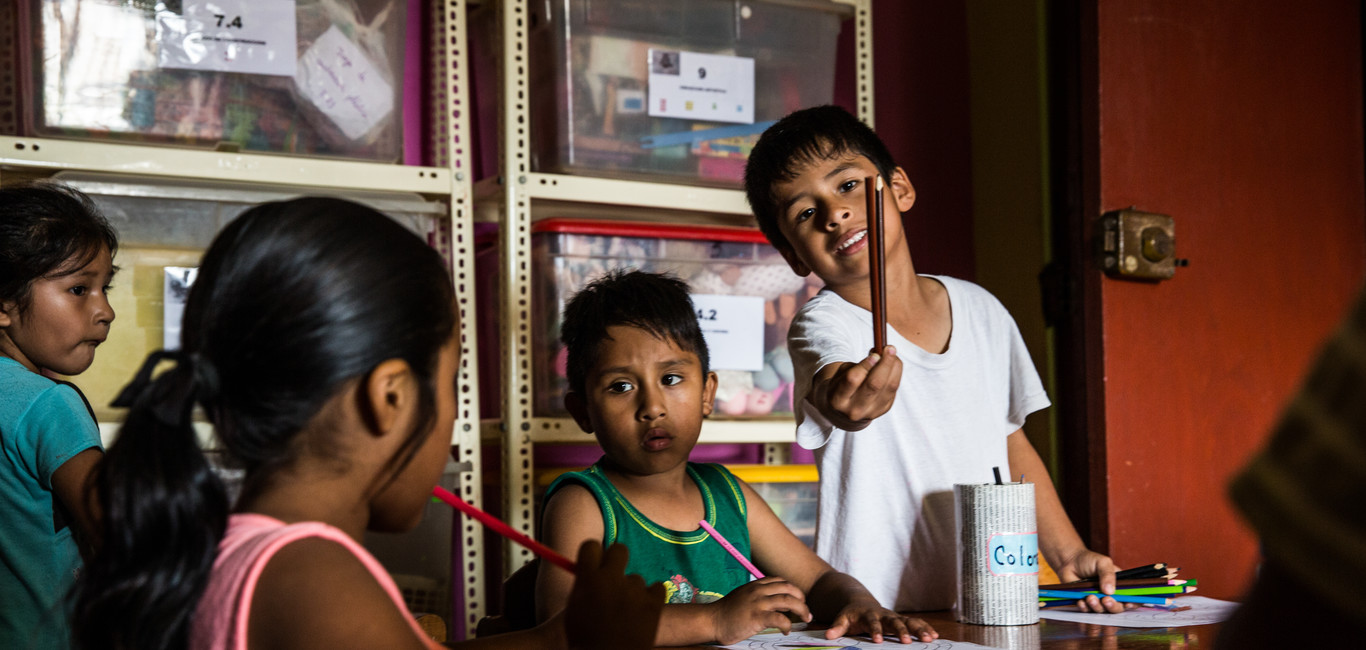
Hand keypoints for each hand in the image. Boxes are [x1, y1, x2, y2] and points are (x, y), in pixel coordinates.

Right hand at [563, 541, 663, 648]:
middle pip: (618, 549)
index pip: (591, 546)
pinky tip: (642, 613)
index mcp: (587, 579)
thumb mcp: (573, 610)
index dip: (593, 554)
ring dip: (632, 590)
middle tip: (614, 574)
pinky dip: (651, 598)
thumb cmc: (586, 640)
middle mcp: (612, 578)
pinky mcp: (654, 601)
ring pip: (636, 578)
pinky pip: (656, 588)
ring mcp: (635, 589)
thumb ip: (582, 586)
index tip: (595, 563)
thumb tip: (587, 570)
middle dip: (617, 559)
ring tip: (625, 614)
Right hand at [710, 577, 810, 644]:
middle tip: (806, 610)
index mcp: (755, 585)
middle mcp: (758, 591)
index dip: (793, 589)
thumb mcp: (743, 597)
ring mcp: (758, 603)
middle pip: (788, 588)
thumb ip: (759, 597)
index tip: (798, 599)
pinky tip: (787, 630)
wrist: (712, 621)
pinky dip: (787, 625)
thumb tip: (778, 605)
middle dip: (801, 599)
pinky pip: (780, 619)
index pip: (780, 581)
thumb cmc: (727, 612)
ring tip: (805, 618)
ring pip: (788, 601)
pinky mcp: (757, 617)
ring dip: (801, 610)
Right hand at [817, 347, 901, 429]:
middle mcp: (854, 410)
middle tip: (890, 349)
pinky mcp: (883, 410)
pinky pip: (894, 390)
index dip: (865, 365)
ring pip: (889, 387)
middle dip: (885, 363)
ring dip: (894, 367)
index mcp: (838, 400)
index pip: (853, 379)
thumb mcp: (841, 375)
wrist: (845, 410)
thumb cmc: (843, 386)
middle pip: (875, 384)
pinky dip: (896, 375)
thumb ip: (858, 366)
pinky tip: (892, 367)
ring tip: (892, 355)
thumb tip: (879, 355)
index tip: (874, 353)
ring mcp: (870, 412)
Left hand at [823, 599, 937, 643]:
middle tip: (907, 642)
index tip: (877, 640)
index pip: (872, 623)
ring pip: (909, 621)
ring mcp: (894, 617)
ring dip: (919, 629)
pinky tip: (935, 635)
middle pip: (894, 622)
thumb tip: (828, 636)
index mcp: (869, 615)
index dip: (875, 631)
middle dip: (901, 631)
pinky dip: (925, 628)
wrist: (860, 602)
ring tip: (930, 638)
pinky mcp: (901, 620)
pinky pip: (915, 623)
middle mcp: (884, 615)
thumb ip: (837, 627)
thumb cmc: (852, 615)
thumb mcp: (843, 619)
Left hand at [1054, 549, 1132, 613]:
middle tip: (1106, 600)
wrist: (1070, 561)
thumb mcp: (1102, 563)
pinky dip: (1085, 608)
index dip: (1133, 603)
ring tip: (1090, 597)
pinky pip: (1087, 611)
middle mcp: (1111, 595)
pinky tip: (1081, 601)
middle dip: (1113, 606)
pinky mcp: (1086, 603)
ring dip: (1097, 607)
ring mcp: (1098, 600)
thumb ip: (1108, 575)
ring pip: (1102, 611)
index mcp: (1120, 585)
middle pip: (1118, 608)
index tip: (1127, 604)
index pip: (1132, 598)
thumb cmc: (1089, 560)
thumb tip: (1110, 592)